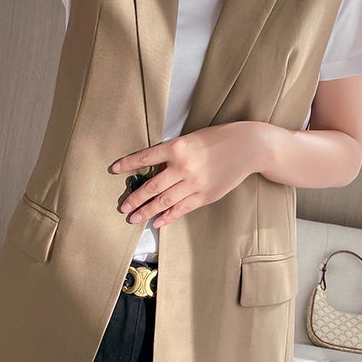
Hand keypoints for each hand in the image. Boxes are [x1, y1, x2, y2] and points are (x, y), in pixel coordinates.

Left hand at [110, 122, 263, 227]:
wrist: (248, 147)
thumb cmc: (218, 139)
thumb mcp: (191, 139)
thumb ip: (173, 154)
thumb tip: (154, 169)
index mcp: (177, 147)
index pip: (145, 157)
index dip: (128, 164)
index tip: (114, 169)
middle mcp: (183, 166)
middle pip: (152, 186)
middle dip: (135, 198)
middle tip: (123, 207)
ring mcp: (194, 183)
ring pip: (164, 201)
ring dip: (146, 211)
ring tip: (133, 218)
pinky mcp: (205, 195)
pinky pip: (182, 209)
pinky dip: (168, 217)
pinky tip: (157, 222)